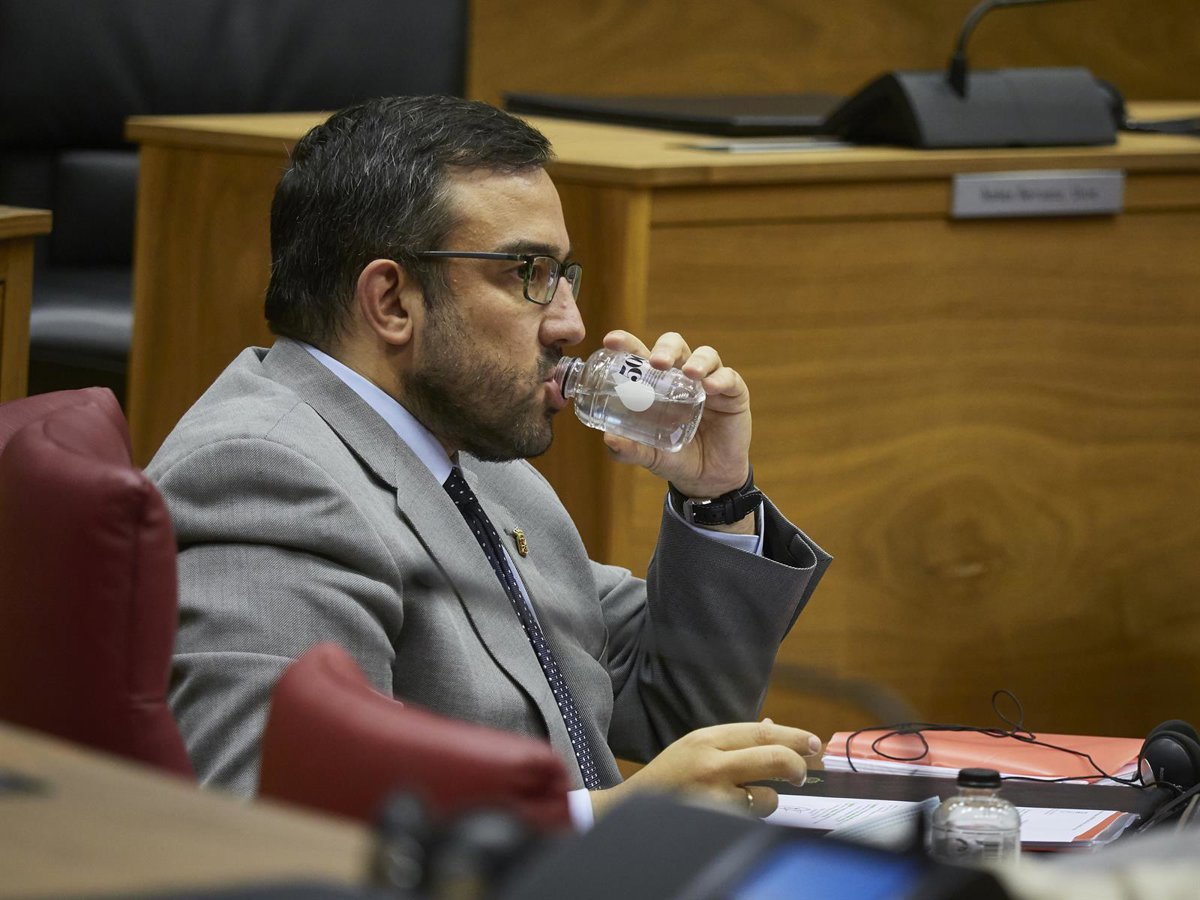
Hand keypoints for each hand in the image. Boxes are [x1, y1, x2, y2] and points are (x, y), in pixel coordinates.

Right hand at [590, 719, 822, 819]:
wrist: (628, 813)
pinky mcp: (714, 823)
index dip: (793, 737)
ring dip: (767, 801)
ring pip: (766, 797)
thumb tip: (775, 728)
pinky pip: (751, 822)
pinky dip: (750, 820)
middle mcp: (710, 763)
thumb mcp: (695, 748)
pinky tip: (732, 817)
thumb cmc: (668, 780)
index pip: (761, 732)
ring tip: (746, 800)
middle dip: (796, 765)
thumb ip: (733, 740)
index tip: (814, 743)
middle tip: (803, 773)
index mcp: (705, 739)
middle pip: (773, 758)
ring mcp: (712, 796)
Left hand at [600, 331, 751, 502]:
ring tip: (689, 373)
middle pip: (674, 346)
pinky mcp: (733, 394)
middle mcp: (682, 376)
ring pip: (705, 356)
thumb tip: (609, 439)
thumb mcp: (649, 456)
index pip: (641, 354)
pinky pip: (729, 378)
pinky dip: (720, 379)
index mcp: (656, 383)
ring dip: (697, 360)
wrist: (707, 480)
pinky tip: (710, 388)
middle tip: (656, 362)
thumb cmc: (675, 458)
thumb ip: (629, 450)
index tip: (612, 342)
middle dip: (665, 348)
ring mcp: (709, 383)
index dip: (628, 343)